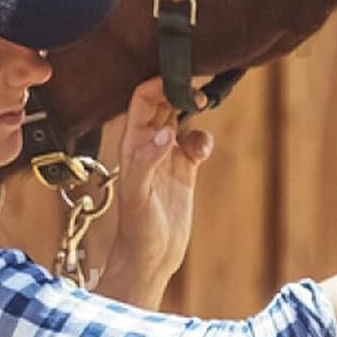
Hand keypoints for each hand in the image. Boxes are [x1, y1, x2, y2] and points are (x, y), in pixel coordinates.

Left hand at [109, 76, 214, 295]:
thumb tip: (165, 133)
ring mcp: (166, 157)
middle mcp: (148, 145)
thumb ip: (147, 162)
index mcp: (132, 145)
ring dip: (193, 108)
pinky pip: (195, 143)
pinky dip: (203, 140)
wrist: (151, 259)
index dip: (159, 84)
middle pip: (162, 102)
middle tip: (199, 85)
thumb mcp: (139, 196)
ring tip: (205, 104)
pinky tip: (203, 151)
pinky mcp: (183, 171)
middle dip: (178, 89)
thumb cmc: (138, 230)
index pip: (141, 100)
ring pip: (180, 118)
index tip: (182, 78)